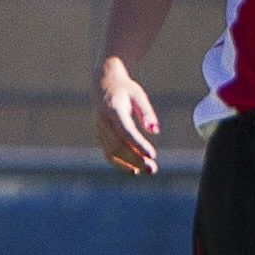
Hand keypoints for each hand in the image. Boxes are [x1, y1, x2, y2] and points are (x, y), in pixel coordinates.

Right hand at [94, 59, 159, 174]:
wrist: (103, 84)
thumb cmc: (125, 90)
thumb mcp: (138, 96)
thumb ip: (146, 113)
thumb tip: (155, 130)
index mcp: (113, 110)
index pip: (126, 131)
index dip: (138, 144)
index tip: (152, 155)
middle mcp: (103, 122)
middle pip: (118, 146)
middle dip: (136, 159)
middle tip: (153, 169)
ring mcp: (99, 130)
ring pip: (112, 152)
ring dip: (130, 163)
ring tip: (149, 170)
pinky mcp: (100, 136)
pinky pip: (108, 153)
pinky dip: (120, 163)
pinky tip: (134, 170)